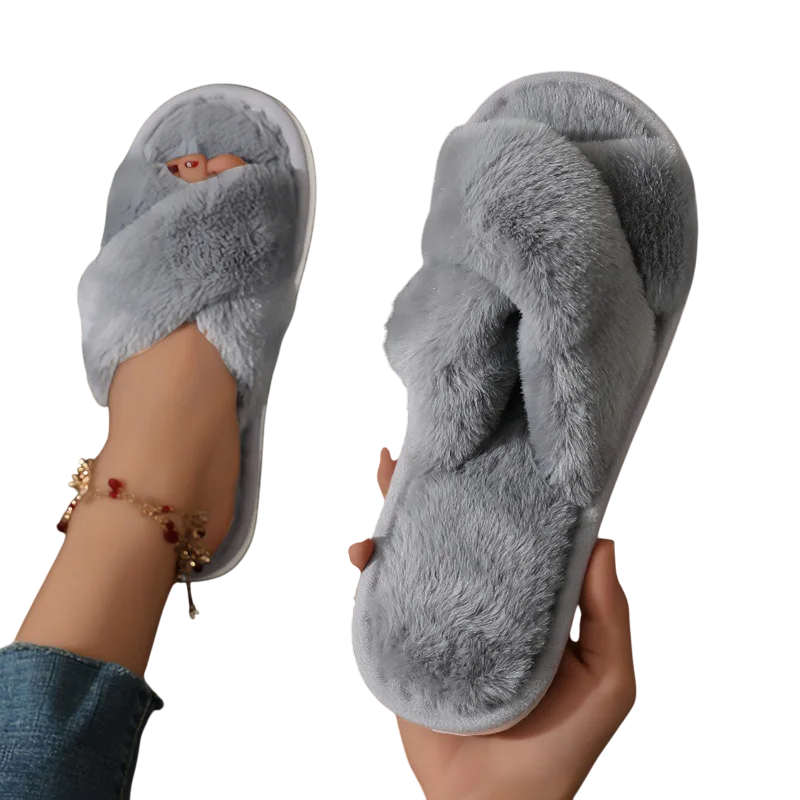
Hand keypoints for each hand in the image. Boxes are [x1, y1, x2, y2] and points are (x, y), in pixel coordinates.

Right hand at [350, 448, 635, 799]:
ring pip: (413, 556)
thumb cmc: (562, 749)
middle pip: (454, 534)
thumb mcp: (607, 679)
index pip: (512, 537)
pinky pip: (381, 600)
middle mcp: (482, 603)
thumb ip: (609, 613)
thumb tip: (603, 539)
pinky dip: (367, 572)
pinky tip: (362, 554)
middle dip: (437, 492)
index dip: (502, 497)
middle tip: (421, 449)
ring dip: (394, 518)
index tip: (493, 456)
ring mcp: (440, 620)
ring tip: (387, 479)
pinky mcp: (406, 643)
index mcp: (528, 602)